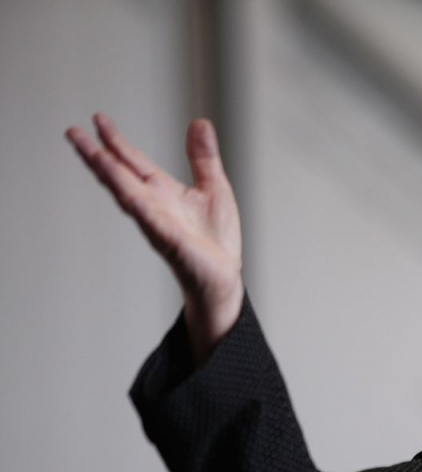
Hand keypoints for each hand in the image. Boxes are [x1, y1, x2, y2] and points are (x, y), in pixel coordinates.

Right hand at [66, 113, 243, 362]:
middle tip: (72, 132)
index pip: (133, 161)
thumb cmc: (216, 239)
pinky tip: (124, 191)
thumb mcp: (214, 186)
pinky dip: (137, 204)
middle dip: (96, 154)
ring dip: (108, 174)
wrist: (223, 276)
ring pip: (125, 193)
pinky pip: (148, 218)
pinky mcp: (167, 238)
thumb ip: (203, 157)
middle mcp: (154, 204)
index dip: (116, 141)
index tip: (98, 119)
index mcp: (163, 191)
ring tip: (89, 152)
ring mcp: (156, 221)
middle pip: (118, 175)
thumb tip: (200, 122)